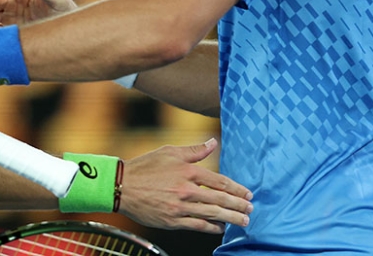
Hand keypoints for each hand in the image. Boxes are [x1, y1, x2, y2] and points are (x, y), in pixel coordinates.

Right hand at [118, 138, 252, 234]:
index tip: (247, 193)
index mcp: (188, 171)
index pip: (219, 181)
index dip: (236, 188)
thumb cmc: (145, 166)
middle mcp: (187, 190)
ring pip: (212, 214)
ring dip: (231, 218)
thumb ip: (194, 150)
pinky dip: (212, 228)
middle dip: (238, 205)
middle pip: (220, 199)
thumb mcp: (169, 151)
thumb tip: (213, 143)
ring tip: (243, 221)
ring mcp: (180, 207)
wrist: (122, 186)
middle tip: (251, 209)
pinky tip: (221, 228)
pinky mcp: (172, 220)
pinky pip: (197, 226)